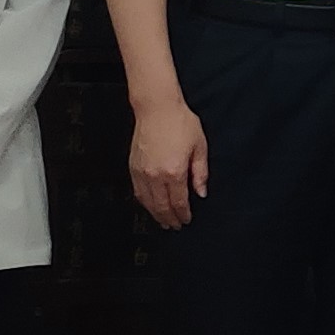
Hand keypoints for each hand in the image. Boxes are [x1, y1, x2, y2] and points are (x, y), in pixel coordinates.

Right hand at [126, 99, 208, 229]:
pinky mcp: (133, 167)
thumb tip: (201, 192)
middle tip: (175, 226)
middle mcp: (156, 175)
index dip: (183, 214)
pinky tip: (150, 205)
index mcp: (174, 171)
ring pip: (148, 202)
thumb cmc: (180, 122)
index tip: (187, 220)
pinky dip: (144, 202)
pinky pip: (138, 192)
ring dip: (156, 214)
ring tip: (163, 221)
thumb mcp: (199, 146)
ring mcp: (142, 172)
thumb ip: (200, 172)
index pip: (179, 202)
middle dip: (170, 219)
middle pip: (162, 206)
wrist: (156, 108)